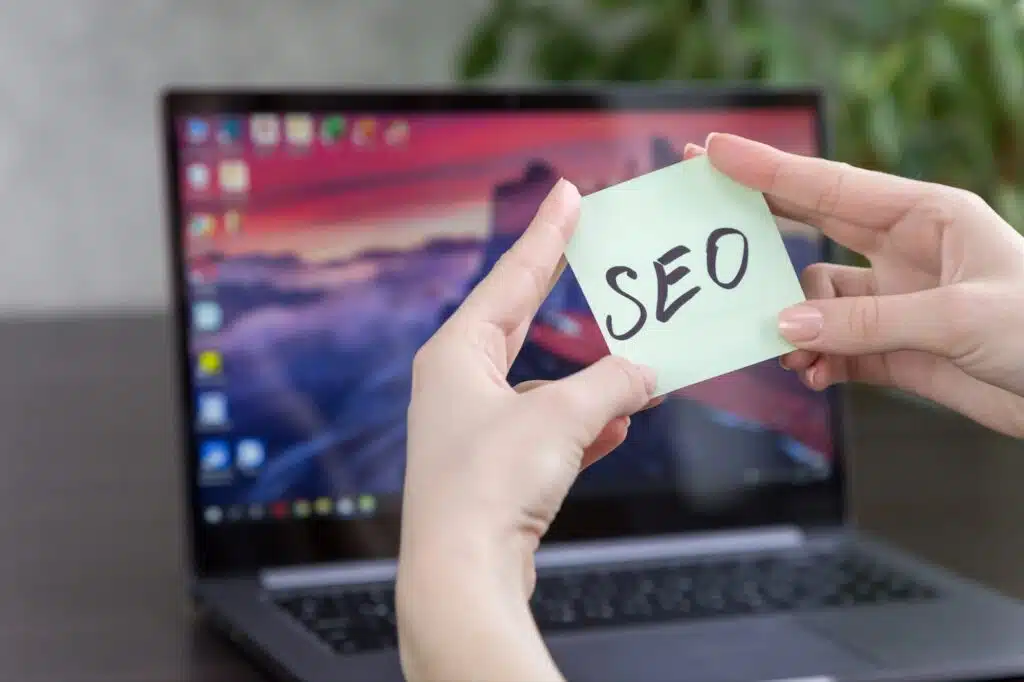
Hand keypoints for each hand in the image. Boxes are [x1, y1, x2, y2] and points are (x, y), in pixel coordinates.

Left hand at [396, 179, 657, 681]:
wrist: (463, 575)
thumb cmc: (488, 488)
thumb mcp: (560, 420)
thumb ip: (610, 386)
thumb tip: (644, 372)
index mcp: (455, 354)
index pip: (511, 279)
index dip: (546, 236)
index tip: (566, 195)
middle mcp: (457, 385)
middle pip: (519, 320)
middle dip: (558, 289)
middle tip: (589, 244)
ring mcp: (473, 428)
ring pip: (542, 384)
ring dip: (589, 380)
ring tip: (638, 368)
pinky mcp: (493, 469)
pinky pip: (546, 431)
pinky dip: (582, 426)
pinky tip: (616, 428)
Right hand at [685, 134, 1023, 436]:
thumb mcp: (959, 316)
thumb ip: (866, 321)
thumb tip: (784, 326)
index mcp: (926, 216)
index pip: (830, 186)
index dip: (767, 170)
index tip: (714, 152)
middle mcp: (903, 252)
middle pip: (810, 228)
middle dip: (757, 222)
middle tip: (701, 210)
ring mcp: (895, 302)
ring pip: (814, 302)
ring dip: (792, 324)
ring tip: (785, 347)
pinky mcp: (893, 349)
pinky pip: (833, 349)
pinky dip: (816, 361)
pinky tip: (814, 374)